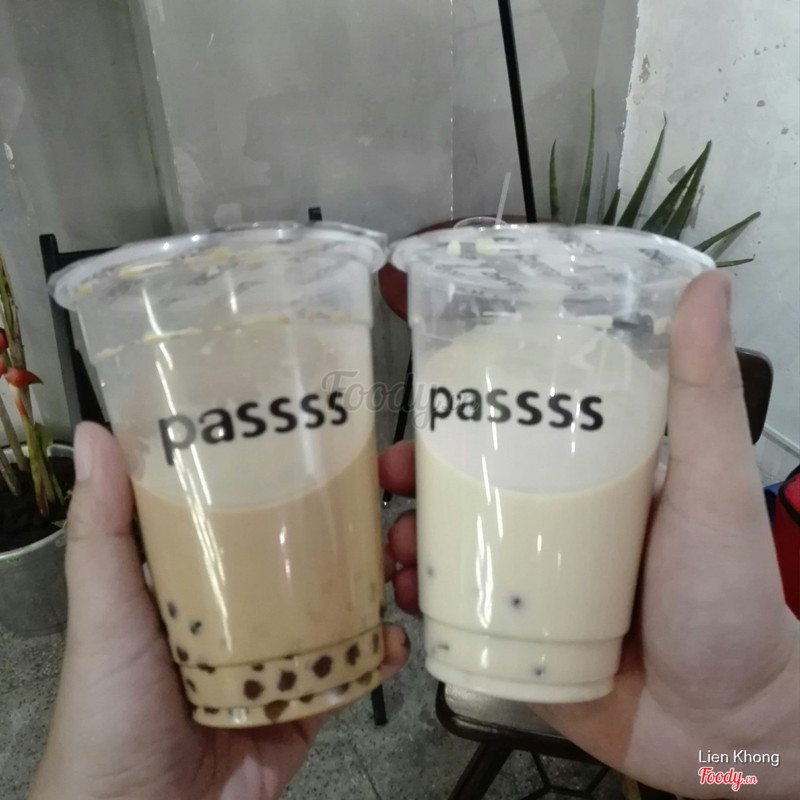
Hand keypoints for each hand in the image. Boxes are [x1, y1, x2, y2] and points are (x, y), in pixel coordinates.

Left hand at [30, 423, 407, 799]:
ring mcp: (281, 657)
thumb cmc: (115, 701)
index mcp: (203, 578)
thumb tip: (97, 433)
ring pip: (342, 607)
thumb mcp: (105, 607)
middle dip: (354, 529)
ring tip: (402, 558)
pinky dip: (380, 653)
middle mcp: (246, 610)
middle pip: (309, 558)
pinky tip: (395, 635)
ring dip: (379, 582)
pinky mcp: (309, 703)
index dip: (291, 479)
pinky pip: (354, 671)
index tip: (329, 441)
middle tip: (388, 500)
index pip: (252, 514)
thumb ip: (103, 529)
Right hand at [380, 271, 799, 798]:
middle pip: (469, 489)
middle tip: (389, 476)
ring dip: (408, 537)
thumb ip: (702, 394)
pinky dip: (421, 600)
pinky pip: (453, 612)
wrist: (725, 728)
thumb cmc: (722, 593)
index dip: (464, 414)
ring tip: (391, 544)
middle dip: (419, 478)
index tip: (425, 402)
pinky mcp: (512, 640)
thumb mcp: (710, 484)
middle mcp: (554, 523)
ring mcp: (529, 583)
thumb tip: (706, 281)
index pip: (515, 431)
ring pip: (450, 546)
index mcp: (590, 479)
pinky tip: (404, 598)